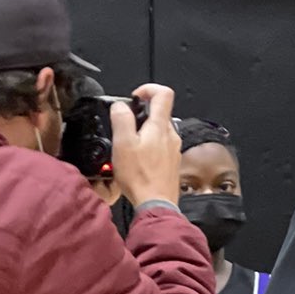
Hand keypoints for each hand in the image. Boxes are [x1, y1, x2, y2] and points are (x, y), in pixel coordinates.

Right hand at [111, 83, 181, 209]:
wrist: (156, 204)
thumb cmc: (140, 177)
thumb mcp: (123, 143)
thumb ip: (121, 119)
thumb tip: (120, 106)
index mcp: (160, 127)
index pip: (164, 94)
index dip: (148, 89)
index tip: (135, 97)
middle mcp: (172, 136)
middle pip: (160, 113)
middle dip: (141, 115)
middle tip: (125, 127)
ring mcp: (174, 150)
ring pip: (159, 131)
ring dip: (144, 133)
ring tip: (129, 146)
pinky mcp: (172, 163)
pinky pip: (161, 147)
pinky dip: (149, 147)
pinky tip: (138, 160)